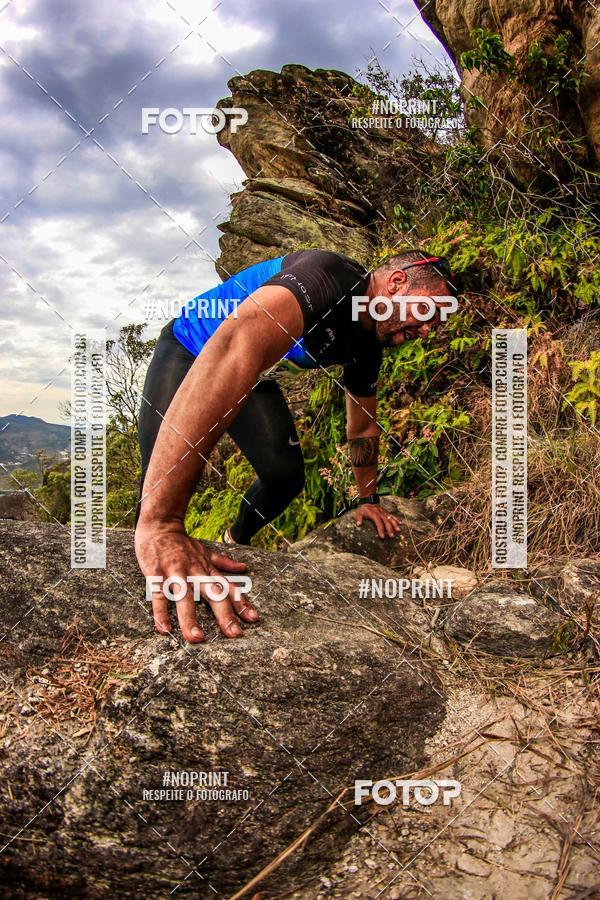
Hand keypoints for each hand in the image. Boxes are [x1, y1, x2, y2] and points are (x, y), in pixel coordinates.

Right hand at [135, 522, 258, 642]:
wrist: (159, 526)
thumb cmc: (183, 544)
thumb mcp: (206, 551)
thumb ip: (224, 563)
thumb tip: (244, 569)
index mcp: (208, 569)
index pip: (228, 587)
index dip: (241, 602)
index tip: (253, 618)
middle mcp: (195, 572)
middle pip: (212, 594)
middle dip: (224, 614)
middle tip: (235, 634)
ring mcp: (176, 574)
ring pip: (185, 598)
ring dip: (190, 618)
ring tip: (197, 638)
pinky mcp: (157, 575)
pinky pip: (159, 596)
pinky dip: (160, 612)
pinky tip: (164, 628)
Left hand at [354, 503, 401, 538]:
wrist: (368, 500)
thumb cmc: (363, 509)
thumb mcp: (358, 513)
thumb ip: (358, 518)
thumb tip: (358, 524)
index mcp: (373, 514)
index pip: (378, 522)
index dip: (380, 529)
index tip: (382, 536)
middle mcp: (380, 513)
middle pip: (386, 521)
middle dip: (389, 529)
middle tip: (391, 536)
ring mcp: (384, 512)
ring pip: (390, 518)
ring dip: (394, 524)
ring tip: (398, 531)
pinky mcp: (386, 512)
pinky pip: (392, 515)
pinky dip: (396, 519)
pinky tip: (400, 523)